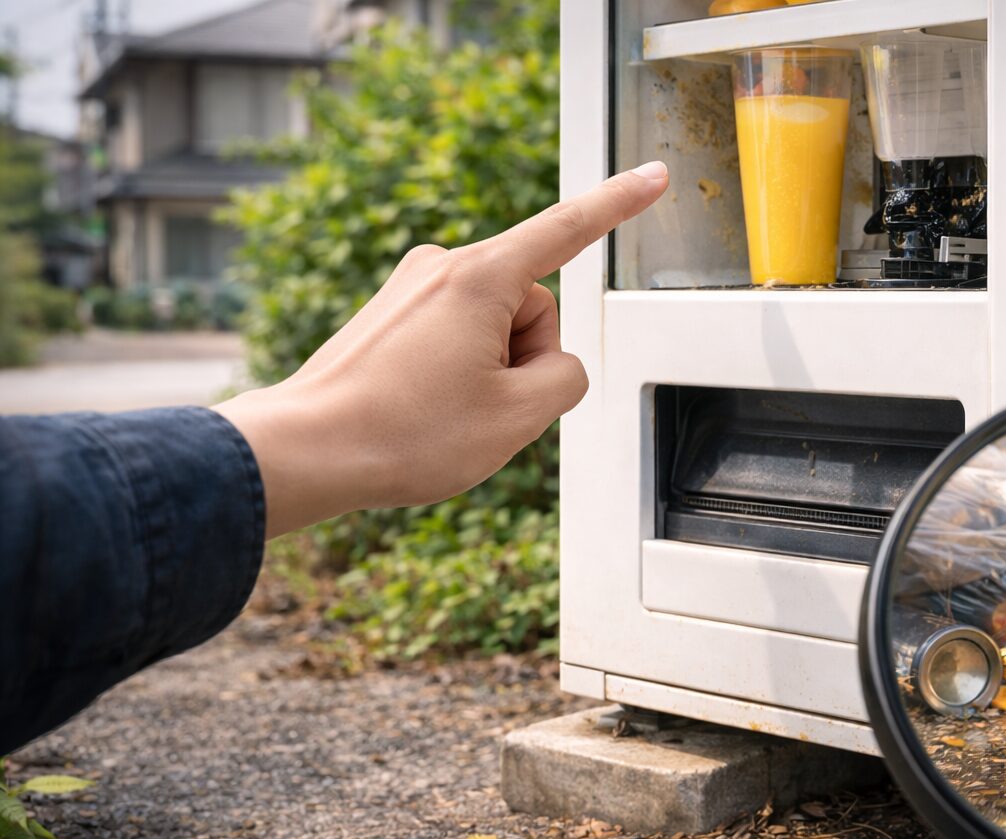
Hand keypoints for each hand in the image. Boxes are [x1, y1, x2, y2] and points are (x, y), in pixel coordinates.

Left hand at [216, 162, 669, 536]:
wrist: (304, 451)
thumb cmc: (403, 435)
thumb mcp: (519, 418)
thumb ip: (567, 378)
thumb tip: (553, 366)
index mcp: (479, 277)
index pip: (569, 230)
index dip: (620, 203)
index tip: (656, 174)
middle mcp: (442, 266)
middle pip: (531, 309)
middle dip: (525, 360)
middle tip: (480, 409)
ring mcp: (411, 288)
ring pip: (494, 330)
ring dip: (490, 373)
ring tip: (442, 413)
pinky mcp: (392, 312)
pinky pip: (457, 339)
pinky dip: (456, 375)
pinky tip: (421, 409)